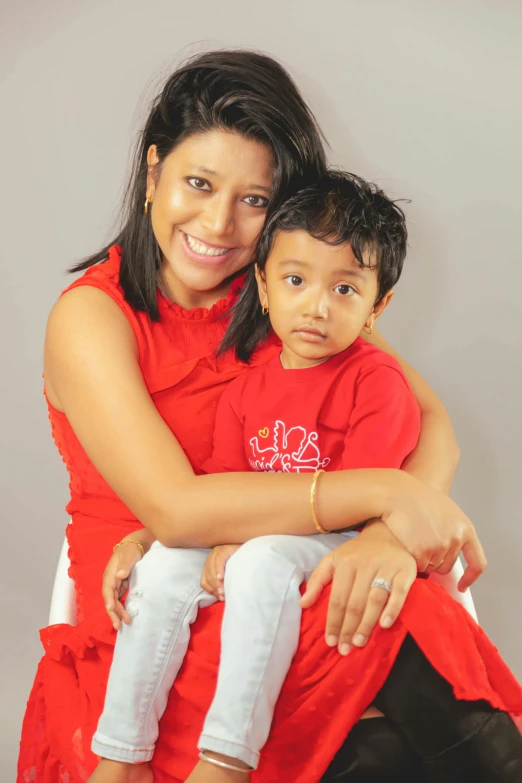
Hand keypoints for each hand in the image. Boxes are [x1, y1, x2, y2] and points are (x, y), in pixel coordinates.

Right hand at [102, 540, 143, 629]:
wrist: (134, 546)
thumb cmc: (130, 550)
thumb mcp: (128, 555)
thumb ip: (125, 565)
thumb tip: (120, 575)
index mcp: (110, 574)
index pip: (108, 589)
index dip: (109, 599)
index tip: (111, 608)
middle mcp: (110, 581)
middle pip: (110, 599)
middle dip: (113, 612)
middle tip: (119, 625)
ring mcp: (115, 585)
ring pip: (114, 602)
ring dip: (117, 613)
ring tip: (124, 623)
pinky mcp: (121, 586)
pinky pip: (119, 600)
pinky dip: (121, 608)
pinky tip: (125, 616)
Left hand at [200, 545, 240, 599]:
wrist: (252, 550)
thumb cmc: (242, 563)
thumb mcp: (230, 574)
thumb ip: (224, 582)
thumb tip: (220, 596)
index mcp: (209, 565)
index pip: (204, 581)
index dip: (210, 591)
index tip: (220, 597)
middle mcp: (210, 558)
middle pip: (207, 577)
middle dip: (215, 588)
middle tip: (223, 596)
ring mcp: (216, 552)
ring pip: (211, 570)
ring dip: (216, 582)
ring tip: (223, 590)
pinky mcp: (223, 549)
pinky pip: (218, 561)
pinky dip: (219, 570)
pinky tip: (222, 577)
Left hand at [300, 522, 416, 654]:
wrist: (389, 532)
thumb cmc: (358, 551)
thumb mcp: (334, 559)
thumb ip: (318, 580)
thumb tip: (302, 604)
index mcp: (346, 563)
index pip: (337, 598)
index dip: (333, 621)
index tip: (330, 641)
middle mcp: (365, 564)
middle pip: (355, 602)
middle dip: (348, 628)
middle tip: (344, 649)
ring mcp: (386, 567)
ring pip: (375, 599)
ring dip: (367, 623)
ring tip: (359, 642)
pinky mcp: (405, 570)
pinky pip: (399, 592)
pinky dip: (393, 609)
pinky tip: (385, 624)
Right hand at [382, 471, 486, 588]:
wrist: (398, 494)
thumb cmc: (419, 499)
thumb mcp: (448, 511)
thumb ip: (456, 530)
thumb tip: (459, 548)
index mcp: (466, 529)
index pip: (478, 563)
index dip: (471, 577)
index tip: (462, 586)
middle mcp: (456, 539)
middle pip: (447, 568)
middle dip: (435, 562)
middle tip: (422, 545)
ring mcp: (439, 546)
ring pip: (432, 568)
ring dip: (423, 561)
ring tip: (414, 539)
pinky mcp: (422, 552)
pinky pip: (419, 567)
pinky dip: (412, 560)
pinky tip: (407, 544)